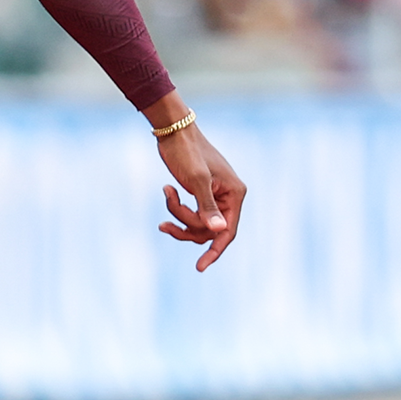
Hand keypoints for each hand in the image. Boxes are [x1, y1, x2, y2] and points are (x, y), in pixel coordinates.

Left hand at [156, 122, 245, 271]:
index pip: (228, 231)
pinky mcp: (201, 193)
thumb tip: (218, 232)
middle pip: (208, 230)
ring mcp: (215, 196)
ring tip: (166, 196)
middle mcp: (228, 197)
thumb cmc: (187, 153)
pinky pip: (191, 213)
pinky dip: (176, 210)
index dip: (215, 251)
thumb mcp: (196, 181)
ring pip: (198, 223)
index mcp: (235, 194)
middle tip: (165, 220)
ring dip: (178, 216)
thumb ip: (207, 207)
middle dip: (186, 225)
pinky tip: (167, 194)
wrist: (175, 132)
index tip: (199, 268)